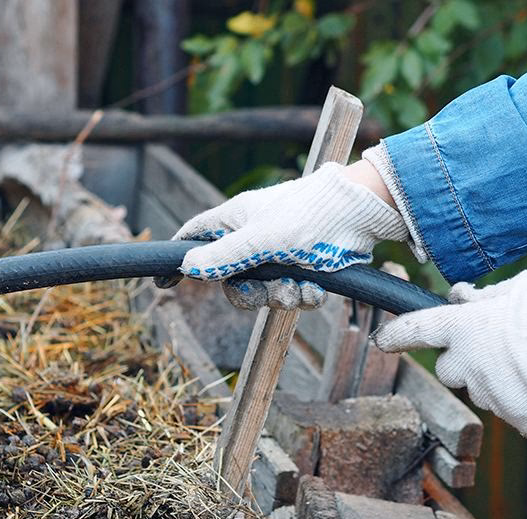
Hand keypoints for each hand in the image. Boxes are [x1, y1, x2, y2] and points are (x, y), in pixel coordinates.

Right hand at [157, 160, 410, 309]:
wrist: (361, 214)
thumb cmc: (309, 215)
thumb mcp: (261, 239)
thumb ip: (224, 255)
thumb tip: (187, 267)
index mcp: (235, 220)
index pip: (195, 238)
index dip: (180, 258)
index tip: (165, 281)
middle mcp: (253, 237)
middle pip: (232, 279)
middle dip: (251, 294)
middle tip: (266, 293)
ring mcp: (279, 253)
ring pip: (265, 290)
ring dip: (283, 296)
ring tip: (301, 289)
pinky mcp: (304, 266)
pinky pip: (293, 291)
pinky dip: (304, 295)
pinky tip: (317, 290)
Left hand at [373, 270, 526, 436]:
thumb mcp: (523, 287)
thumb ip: (486, 297)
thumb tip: (463, 298)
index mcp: (464, 328)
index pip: (417, 330)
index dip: (397, 335)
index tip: (384, 339)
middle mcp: (470, 366)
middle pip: (449, 369)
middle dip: (463, 360)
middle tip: (494, 347)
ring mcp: (493, 397)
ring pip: (483, 390)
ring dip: (496, 379)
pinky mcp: (519, 421)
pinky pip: (513, 411)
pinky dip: (525, 400)